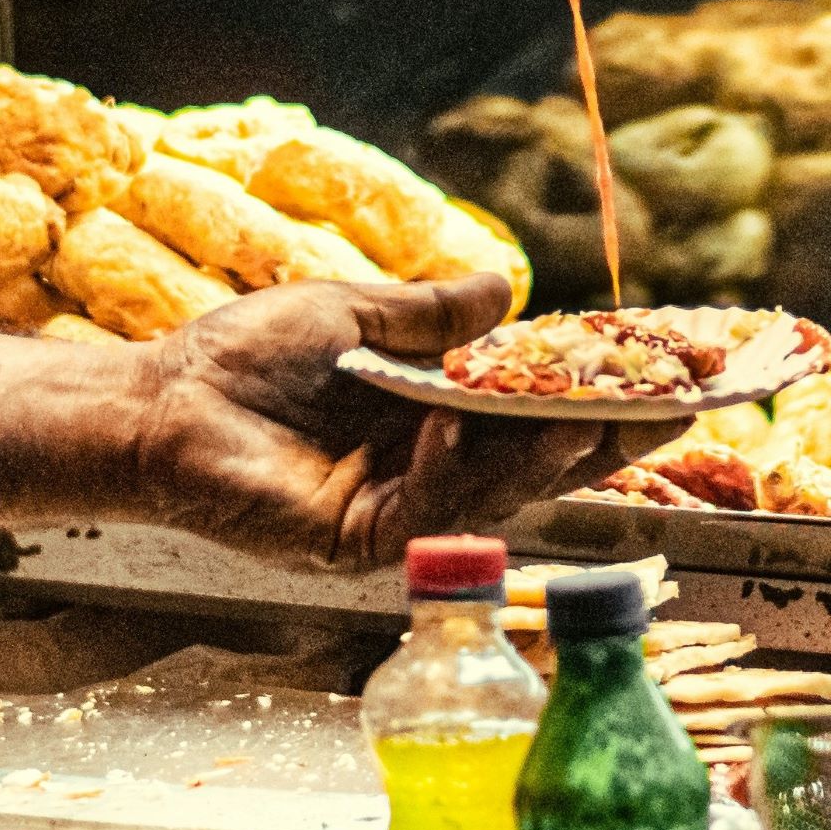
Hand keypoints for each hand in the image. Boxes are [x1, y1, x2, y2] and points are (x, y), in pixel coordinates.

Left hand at [132, 274, 679, 568]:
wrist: (161, 400)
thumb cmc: (244, 357)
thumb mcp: (355, 315)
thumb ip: (432, 315)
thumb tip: (508, 287)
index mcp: (433, 420)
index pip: (535, 416)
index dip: (599, 398)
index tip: (668, 375)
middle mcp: (426, 473)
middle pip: (534, 463)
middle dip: (601, 437)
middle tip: (669, 408)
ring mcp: (395, 513)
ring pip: (493, 492)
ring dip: (541, 455)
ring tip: (589, 415)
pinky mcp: (355, 541)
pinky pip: (421, 512)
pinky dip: (444, 469)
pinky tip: (451, 427)